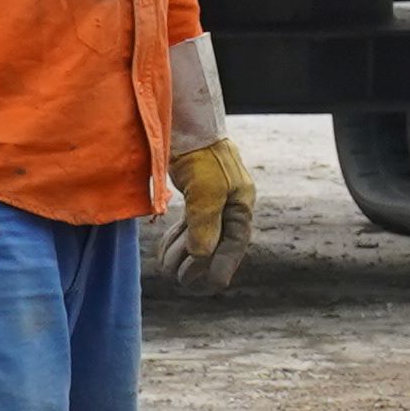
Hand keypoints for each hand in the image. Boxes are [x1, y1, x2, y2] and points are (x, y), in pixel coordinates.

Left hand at [167, 136, 256, 291]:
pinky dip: (179, 238)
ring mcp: (212, 198)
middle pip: (217, 242)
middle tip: (181, 281)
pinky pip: (191, 224)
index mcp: (241, 204)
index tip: (213, 286)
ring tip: (168, 268)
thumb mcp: (206, 192)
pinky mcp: (196, 192)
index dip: (224, 266)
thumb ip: (205, 225)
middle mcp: (229, 203)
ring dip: (185, 253)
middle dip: (198, 264)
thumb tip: (201, 256)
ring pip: (201, 235)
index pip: (234, 243)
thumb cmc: (202, 155)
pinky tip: (168, 249)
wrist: (188, 124)